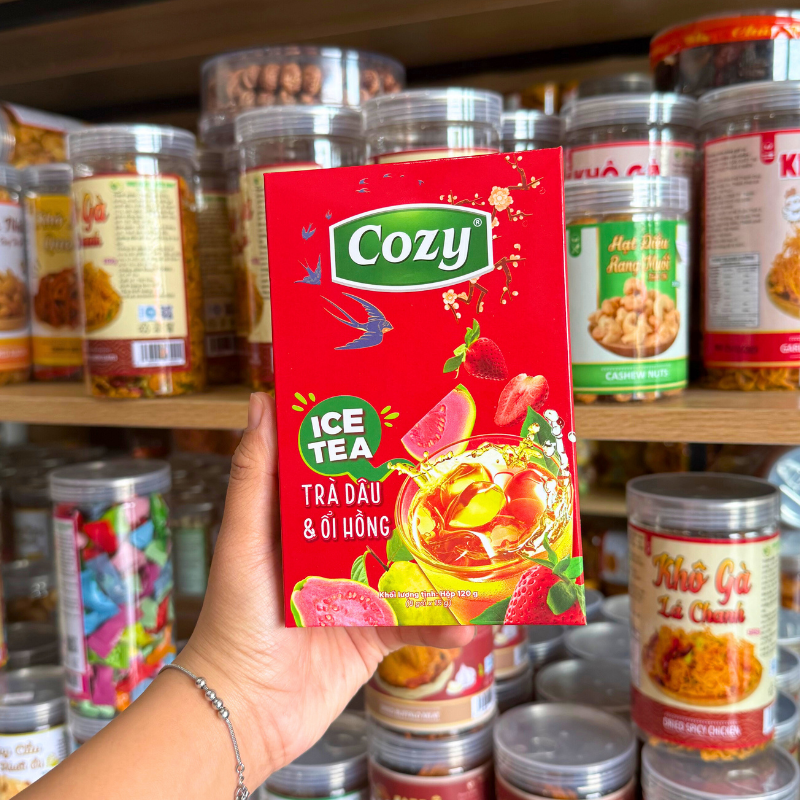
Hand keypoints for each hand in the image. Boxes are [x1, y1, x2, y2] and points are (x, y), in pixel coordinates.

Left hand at [178, 393, 473, 784]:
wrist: (245, 710)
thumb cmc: (236, 617)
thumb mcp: (245, 539)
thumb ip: (255, 476)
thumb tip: (261, 402)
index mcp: (300, 525)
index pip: (336, 474)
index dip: (363, 446)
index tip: (399, 414)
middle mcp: (331, 557)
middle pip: (381, 518)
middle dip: (417, 499)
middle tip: (462, 470)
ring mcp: (356, 598)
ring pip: (408, 568)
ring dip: (442, 560)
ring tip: (482, 540)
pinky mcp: (372, 638)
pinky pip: (416, 624)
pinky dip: (442, 623)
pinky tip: (468, 617)